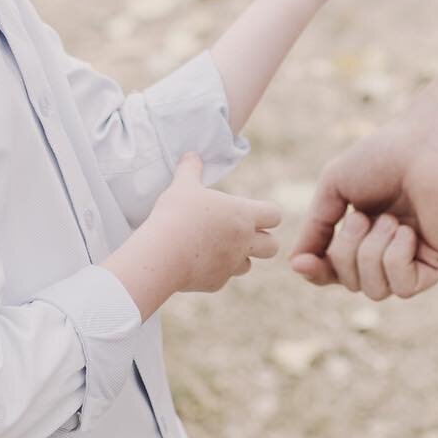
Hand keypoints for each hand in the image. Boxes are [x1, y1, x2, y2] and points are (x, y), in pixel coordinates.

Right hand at [108, 155, 281, 316]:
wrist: (162, 254)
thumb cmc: (177, 215)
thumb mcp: (182, 186)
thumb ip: (190, 169)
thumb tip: (191, 155)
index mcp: (243, 215)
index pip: (275, 214)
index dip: (267, 213)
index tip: (252, 211)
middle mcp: (243, 241)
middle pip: (273, 246)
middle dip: (262, 241)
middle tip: (241, 233)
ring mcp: (231, 265)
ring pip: (248, 265)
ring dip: (238, 258)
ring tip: (216, 247)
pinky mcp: (216, 283)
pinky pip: (223, 278)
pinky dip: (214, 272)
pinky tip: (195, 262)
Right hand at [291, 66, 437, 298]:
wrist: (429, 145)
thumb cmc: (384, 157)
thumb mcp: (334, 188)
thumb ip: (315, 227)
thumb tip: (296, 265)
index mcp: (366, 233)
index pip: (336, 271)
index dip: (317, 272)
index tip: (301, 264)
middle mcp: (391, 250)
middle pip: (351, 283)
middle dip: (347, 252)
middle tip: (361, 216)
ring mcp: (416, 259)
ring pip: (376, 291)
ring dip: (372, 253)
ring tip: (389, 220)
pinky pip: (403, 287)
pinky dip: (397, 259)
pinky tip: (408, 232)